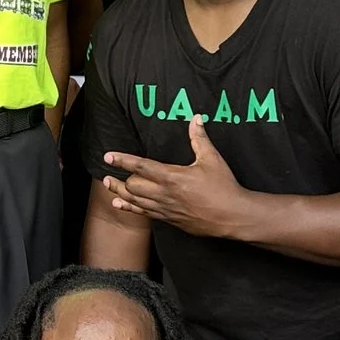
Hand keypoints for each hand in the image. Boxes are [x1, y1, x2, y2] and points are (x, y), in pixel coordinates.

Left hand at [100, 118, 248, 237]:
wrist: (232, 216)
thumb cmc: (224, 187)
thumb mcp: (212, 159)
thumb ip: (199, 139)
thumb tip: (196, 119)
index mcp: (172, 177)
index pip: (140, 166)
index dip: (122, 160)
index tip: (108, 156)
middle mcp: (164, 194)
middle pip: (132, 185)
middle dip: (120, 178)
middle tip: (110, 171)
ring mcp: (165, 209)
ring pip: (134, 201)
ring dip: (119, 192)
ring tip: (107, 185)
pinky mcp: (169, 219)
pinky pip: (143, 213)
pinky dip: (129, 208)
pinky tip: (119, 204)